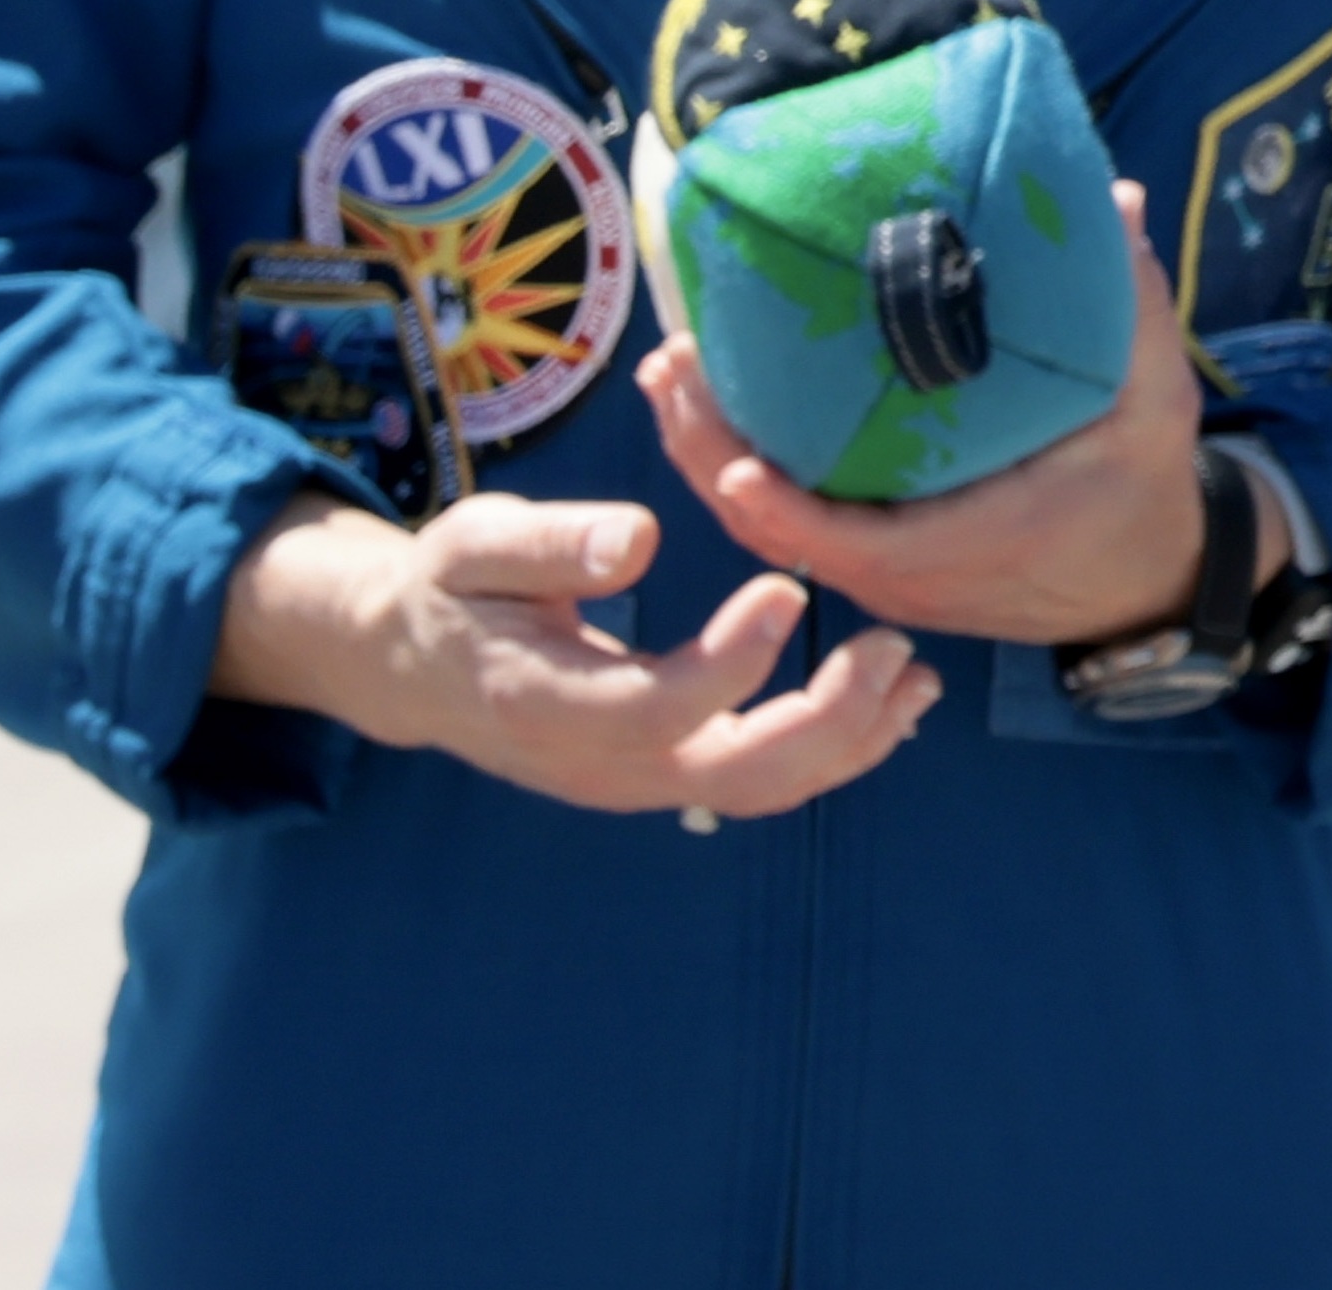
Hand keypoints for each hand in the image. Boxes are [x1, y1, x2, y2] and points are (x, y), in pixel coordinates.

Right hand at [206, 486, 937, 817]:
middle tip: (894, 648)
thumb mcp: (475, 545)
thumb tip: (637, 541)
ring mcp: (628, 781)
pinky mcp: (657, 775)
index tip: (787, 589)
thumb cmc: (452, 588)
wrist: (415, 663)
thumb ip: (552, 544)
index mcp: (542, 701)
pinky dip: (828, 751)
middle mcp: (593, 763)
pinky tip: (886, 705)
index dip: (729, 663)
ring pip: (753, 791)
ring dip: (847, 744)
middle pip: (727, 777)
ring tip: (917, 678)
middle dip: (826, 722)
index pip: (654, 710)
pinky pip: (751, 782)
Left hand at [642, 184, 1264, 646]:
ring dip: (711, 463)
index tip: (740, 465)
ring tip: (670, 377)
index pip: (864, 545)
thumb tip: (1115, 201)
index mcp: (981, 538)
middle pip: (785, 537)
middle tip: (673, 368)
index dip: (794, 514)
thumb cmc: (1144, 484)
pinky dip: (742, 481)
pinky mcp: (878, 570)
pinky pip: (793, 533)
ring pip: (775, 537)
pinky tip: (712, 416)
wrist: (1145, 578)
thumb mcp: (1156, 400)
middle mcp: (915, 576)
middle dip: (713, 460)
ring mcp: (889, 579)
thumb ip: (1134, 308)